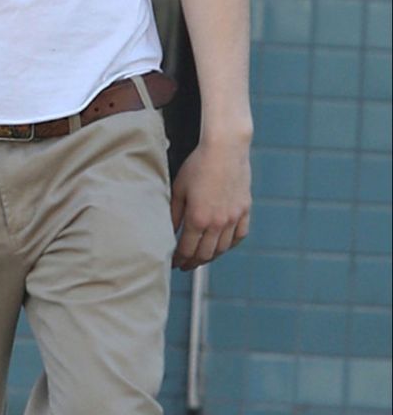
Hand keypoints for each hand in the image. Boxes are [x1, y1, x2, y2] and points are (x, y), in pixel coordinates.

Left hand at [170, 136, 250, 269]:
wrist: (225, 148)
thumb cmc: (198, 165)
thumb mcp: (179, 188)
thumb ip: (174, 213)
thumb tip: (168, 231)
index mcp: (197, 219)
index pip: (186, 249)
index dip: (179, 259)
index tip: (174, 263)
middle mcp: (217, 223)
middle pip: (205, 253)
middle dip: (193, 262)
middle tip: (186, 265)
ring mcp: (233, 218)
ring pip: (223, 248)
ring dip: (211, 257)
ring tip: (202, 258)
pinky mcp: (245, 210)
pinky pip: (240, 236)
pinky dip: (230, 245)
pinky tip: (223, 245)